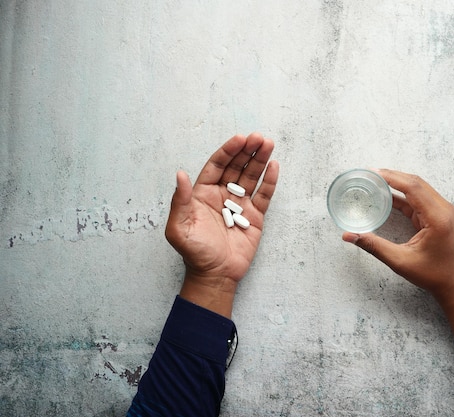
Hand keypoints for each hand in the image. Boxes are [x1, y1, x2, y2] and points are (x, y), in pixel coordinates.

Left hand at [165, 133, 278, 316]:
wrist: (215, 275)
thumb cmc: (194, 252)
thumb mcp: (179, 228)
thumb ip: (180, 200)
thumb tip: (180, 174)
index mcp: (203, 194)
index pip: (217, 166)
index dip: (228, 151)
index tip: (239, 138)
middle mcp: (222, 195)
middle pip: (236, 167)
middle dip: (247, 151)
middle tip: (259, 137)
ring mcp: (240, 205)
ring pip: (251, 177)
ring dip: (260, 160)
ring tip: (269, 144)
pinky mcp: (255, 216)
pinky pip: (264, 195)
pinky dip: (270, 181)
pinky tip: (274, 167)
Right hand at [342, 169, 453, 339]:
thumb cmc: (433, 275)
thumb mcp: (400, 261)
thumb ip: (374, 246)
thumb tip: (349, 236)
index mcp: (438, 218)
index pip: (413, 187)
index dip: (392, 177)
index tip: (373, 172)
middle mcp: (444, 210)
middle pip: (416, 183)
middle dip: (393, 176)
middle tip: (371, 174)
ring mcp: (444, 211)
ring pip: (419, 189)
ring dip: (399, 183)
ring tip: (377, 181)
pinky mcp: (440, 216)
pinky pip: (420, 199)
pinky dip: (404, 195)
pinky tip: (388, 196)